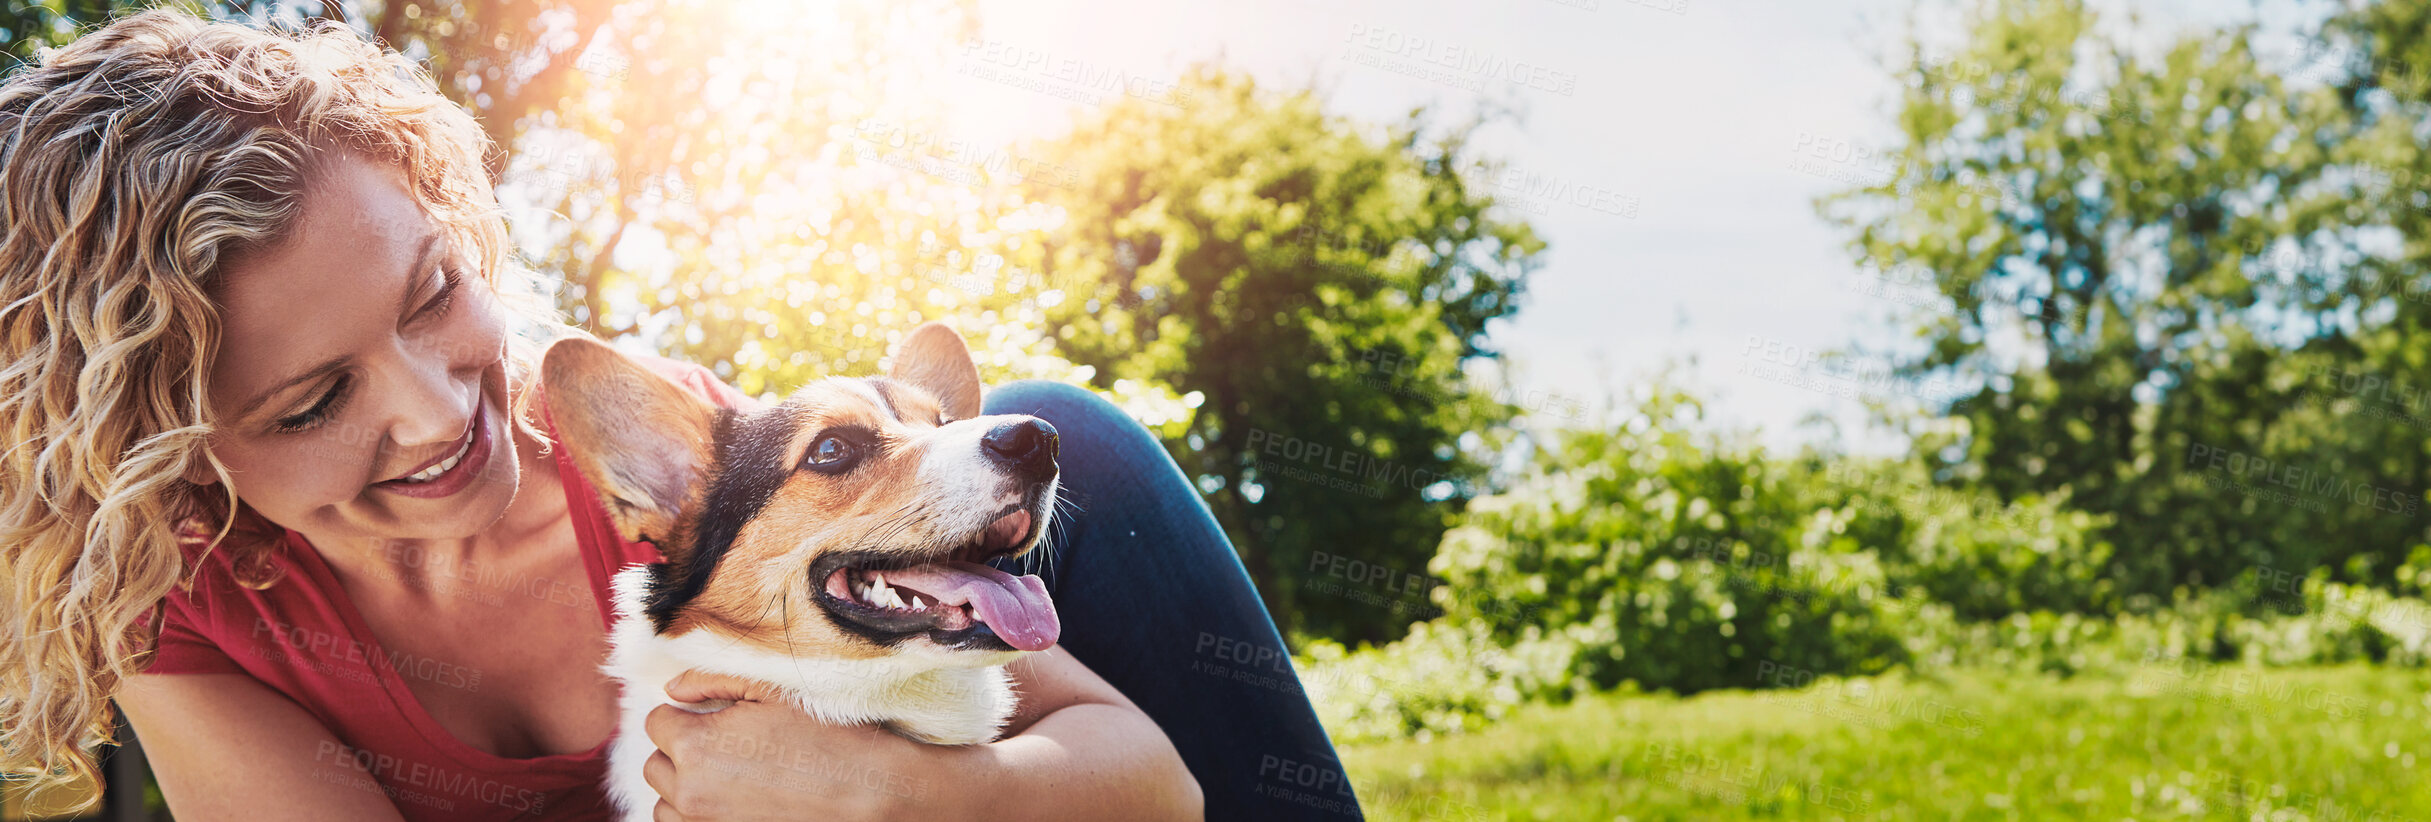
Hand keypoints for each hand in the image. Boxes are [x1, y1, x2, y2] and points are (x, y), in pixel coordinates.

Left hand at [640, 671, 974, 820]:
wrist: (870, 793)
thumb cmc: (828, 737)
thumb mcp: (772, 692)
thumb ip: (713, 682)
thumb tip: (672, 689)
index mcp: (696, 746)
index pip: (656, 722)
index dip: (684, 715)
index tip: (713, 717)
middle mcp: (691, 792)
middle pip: (655, 766)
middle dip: (681, 752)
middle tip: (722, 746)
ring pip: (666, 806)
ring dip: (685, 790)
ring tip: (727, 778)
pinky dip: (700, 815)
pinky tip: (734, 803)